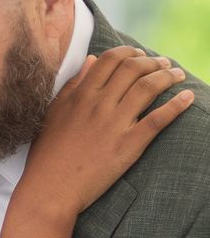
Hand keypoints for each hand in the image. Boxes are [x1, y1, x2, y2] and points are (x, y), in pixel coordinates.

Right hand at [19, 46, 193, 216]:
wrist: (52, 185)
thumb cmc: (49, 150)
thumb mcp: (55, 110)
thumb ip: (73, 84)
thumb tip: (90, 61)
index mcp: (80, 94)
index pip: (109, 60)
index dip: (128, 52)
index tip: (139, 54)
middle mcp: (98, 104)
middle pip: (132, 69)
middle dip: (152, 61)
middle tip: (163, 63)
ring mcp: (114, 124)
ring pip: (147, 88)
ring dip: (167, 77)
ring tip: (177, 75)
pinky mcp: (128, 145)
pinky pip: (157, 120)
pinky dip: (175, 106)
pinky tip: (188, 98)